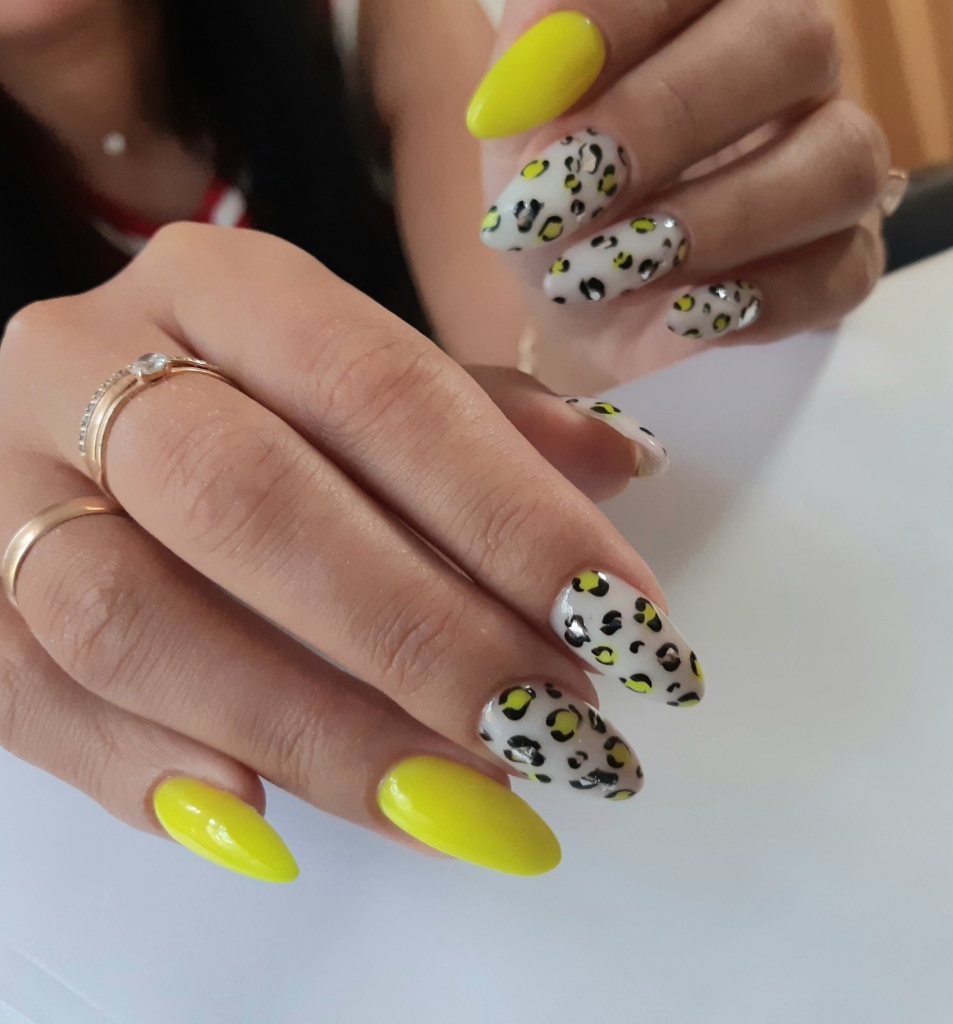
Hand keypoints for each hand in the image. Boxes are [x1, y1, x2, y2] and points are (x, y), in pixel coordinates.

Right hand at [0, 224, 701, 879]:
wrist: (92, 417)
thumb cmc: (263, 401)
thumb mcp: (371, 379)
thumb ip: (486, 423)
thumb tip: (622, 467)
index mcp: (224, 284)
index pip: (380, 390)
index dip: (510, 516)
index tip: (619, 622)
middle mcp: (91, 360)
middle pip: (249, 501)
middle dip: (417, 634)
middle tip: (549, 724)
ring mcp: (4, 480)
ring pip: (132, 618)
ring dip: (312, 728)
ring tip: (458, 800)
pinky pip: (28, 695)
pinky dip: (145, 771)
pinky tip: (266, 822)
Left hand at [470, 1, 891, 390]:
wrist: (578, 294)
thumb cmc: (553, 190)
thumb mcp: (516, 129)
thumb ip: (529, 72)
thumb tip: (544, 58)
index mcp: (709, 5)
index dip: (620, 17)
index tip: (532, 84)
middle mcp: (789, 65)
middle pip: (796, 39)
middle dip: (670, 119)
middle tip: (575, 188)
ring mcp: (833, 160)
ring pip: (841, 161)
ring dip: (716, 223)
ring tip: (613, 270)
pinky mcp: (848, 259)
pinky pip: (843, 272)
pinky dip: (759, 302)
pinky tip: (678, 315)